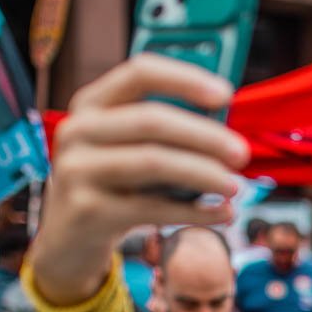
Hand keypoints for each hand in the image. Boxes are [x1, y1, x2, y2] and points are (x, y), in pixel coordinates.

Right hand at [32, 54, 250, 304]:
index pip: (139, 73)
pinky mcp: (87, 210)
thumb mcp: (129, 151)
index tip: (226, 95)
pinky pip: (153, 207)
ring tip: (236, 187)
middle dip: (205, 136)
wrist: (69, 238)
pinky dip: (196, 212)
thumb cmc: (116, 186)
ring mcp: (77, 169)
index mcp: (92, 103)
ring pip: (153, 162)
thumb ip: (167, 136)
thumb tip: (227, 131)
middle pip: (151, 121)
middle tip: (242, 153)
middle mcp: (78, 130)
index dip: (185, 79)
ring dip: (204, 174)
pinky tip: (224, 214)